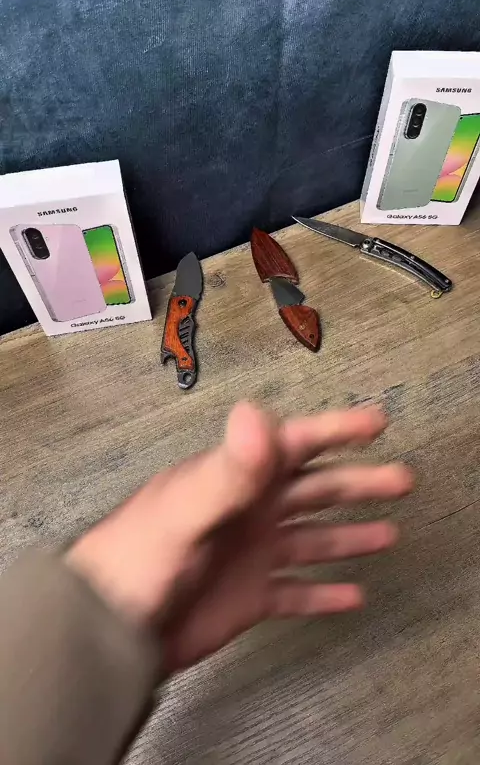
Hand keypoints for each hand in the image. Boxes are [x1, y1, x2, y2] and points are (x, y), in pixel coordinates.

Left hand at [67, 403, 412, 674]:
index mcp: (235, 480)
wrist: (107, 628)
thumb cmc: (137, 558)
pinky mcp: (248, 597)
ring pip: (312, 539)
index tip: (376, 422)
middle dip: (358, 483)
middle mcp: (248, 510)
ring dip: (350, 535)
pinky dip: (324, 593)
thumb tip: (256, 413)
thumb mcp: (184, 511)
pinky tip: (353, 595)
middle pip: (314, 490)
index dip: (336, 431)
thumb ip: (227, 469)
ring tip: (389, 534)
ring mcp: (250, 554)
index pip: (294, 445)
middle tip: (402, 480)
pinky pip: (296, 592)